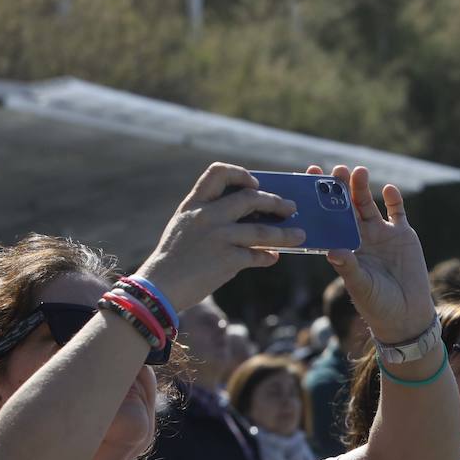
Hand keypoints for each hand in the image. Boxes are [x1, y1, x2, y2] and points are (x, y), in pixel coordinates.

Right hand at [136, 163, 306, 312]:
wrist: (159, 286)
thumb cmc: (174, 258)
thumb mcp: (184, 226)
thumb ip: (209, 216)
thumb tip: (248, 219)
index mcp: (194, 204)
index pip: (218, 173)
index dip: (241, 174)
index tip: (255, 183)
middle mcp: (207, 216)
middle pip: (250, 198)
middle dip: (275, 202)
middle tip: (291, 208)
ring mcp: (218, 237)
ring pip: (262, 230)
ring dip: (285, 233)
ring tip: (300, 235)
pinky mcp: (227, 260)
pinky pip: (256, 255)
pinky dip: (267, 256)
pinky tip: (273, 257)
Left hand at [308, 164, 434, 343]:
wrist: (407, 315)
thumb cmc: (378, 305)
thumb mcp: (360, 286)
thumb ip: (348, 267)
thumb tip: (333, 250)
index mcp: (344, 247)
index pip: (327, 220)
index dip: (318, 202)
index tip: (309, 182)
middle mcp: (360, 237)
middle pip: (347, 206)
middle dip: (340, 188)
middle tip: (335, 170)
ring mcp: (381, 234)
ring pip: (368, 204)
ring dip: (362, 187)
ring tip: (358, 172)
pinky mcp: (403, 235)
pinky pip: (397, 211)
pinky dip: (394, 199)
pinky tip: (388, 189)